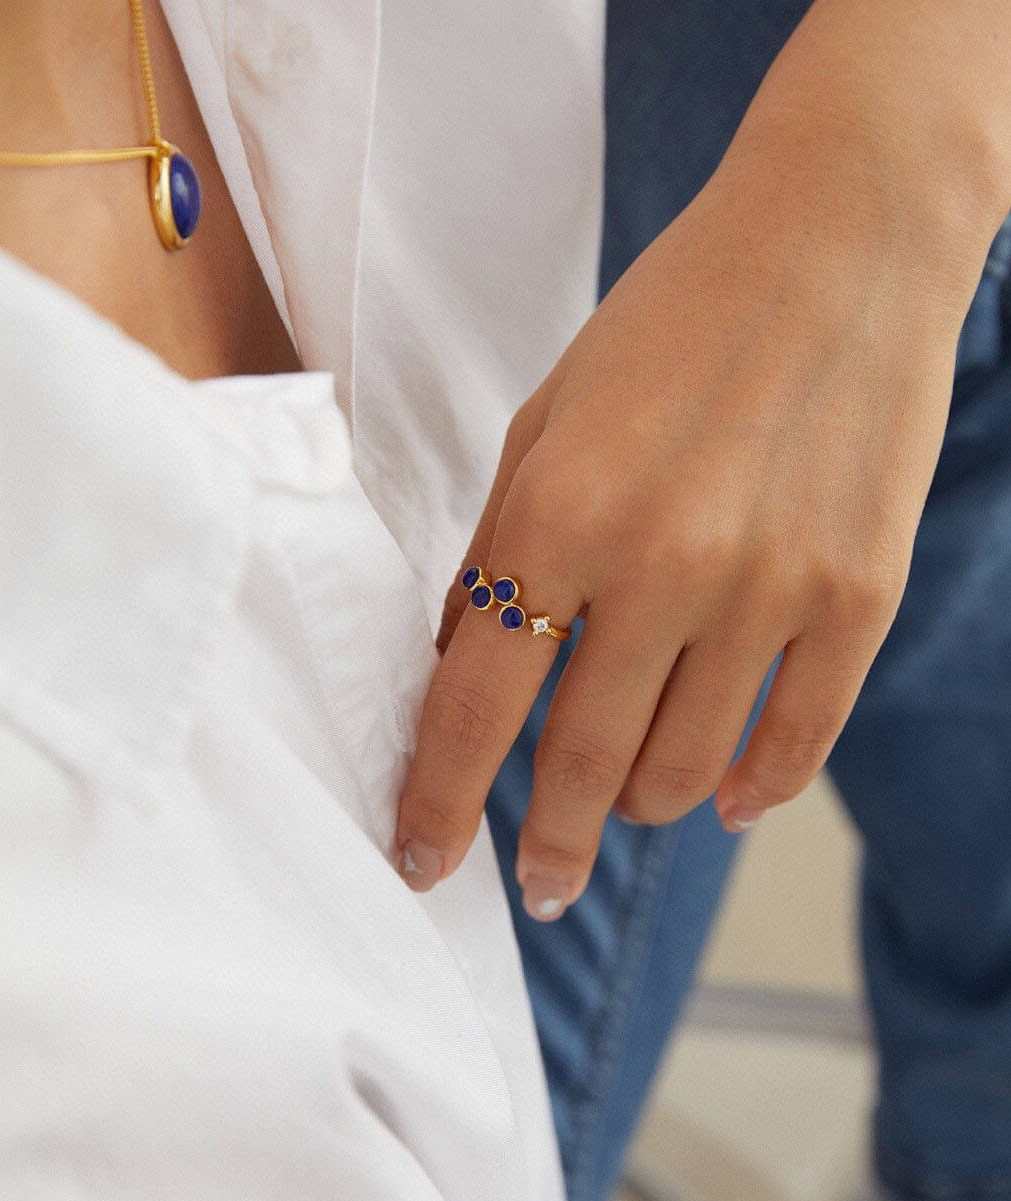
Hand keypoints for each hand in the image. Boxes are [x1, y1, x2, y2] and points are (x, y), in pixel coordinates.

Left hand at [397, 79, 996, 920]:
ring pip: (685, 771)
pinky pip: (795, 745)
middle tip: (542, 881)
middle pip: (582, 763)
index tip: (422, 861)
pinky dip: (750, 792)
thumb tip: (463, 669)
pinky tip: (721, 800)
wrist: (837, 240)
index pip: (475, 706)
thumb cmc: (670, 326)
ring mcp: (770, 587)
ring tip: (627, 803)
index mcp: (560, 513)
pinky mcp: (858, 596)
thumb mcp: (545, 422)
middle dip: (551, 844)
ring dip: (641, 809)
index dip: (441, 802)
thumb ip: (500, 550)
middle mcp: (663, 564)